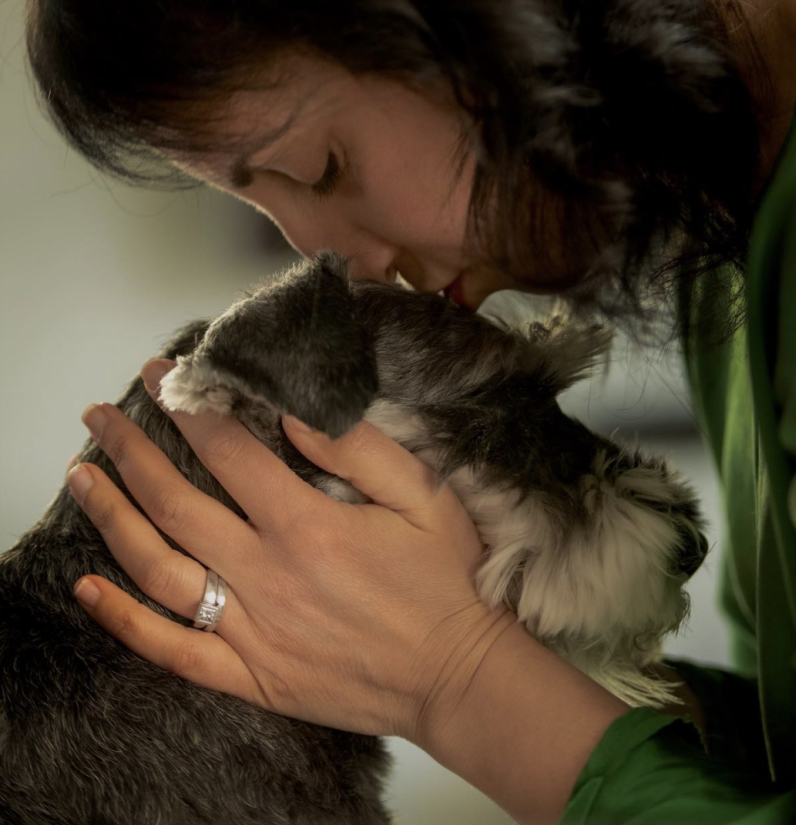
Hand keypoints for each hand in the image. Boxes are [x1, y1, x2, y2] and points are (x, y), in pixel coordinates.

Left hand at [66, 358, 517, 743]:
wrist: (456, 674)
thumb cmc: (443, 577)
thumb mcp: (422, 495)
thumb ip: (357, 449)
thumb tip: (292, 414)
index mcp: (308, 526)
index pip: (228, 453)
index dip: (189, 409)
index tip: (160, 376)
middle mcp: (267, 575)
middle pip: (176, 503)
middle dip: (131, 452)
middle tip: (100, 418)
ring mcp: (252, 630)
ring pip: (160, 570)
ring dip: (113, 519)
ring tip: (82, 478)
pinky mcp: (251, 675)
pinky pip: (173, 649)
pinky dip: (125, 620)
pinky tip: (89, 588)